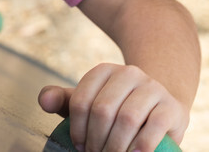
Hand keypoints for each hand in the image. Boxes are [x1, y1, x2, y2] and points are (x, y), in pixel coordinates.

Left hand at [39, 63, 186, 151]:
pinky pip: (154, 127)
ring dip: (116, 145)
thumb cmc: (117, 106)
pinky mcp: (171, 106)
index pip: (81, 101)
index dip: (77, 128)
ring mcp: (152, 88)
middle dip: (96, 139)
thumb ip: (63, 100)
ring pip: (127, 119)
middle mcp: (128, 73)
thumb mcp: (89, 100)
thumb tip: (43, 101)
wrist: (160, 105)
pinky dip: (141, 146)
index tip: (79, 147)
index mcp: (103, 71)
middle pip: (103, 110)